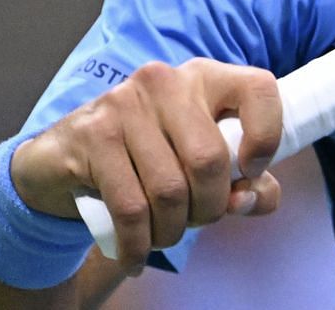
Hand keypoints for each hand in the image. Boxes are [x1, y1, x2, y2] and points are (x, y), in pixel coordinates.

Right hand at [10, 61, 283, 268]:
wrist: (66, 159)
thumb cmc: (152, 158)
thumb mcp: (204, 163)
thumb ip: (247, 183)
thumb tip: (249, 200)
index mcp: (207, 77)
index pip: (259, 88)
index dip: (268, 137)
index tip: (251, 172)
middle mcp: (167, 82)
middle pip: (209, 160)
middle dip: (210, 208)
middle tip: (197, 221)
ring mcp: (125, 104)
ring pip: (169, 189)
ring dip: (173, 230)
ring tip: (165, 237)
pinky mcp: (92, 135)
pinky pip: (130, 206)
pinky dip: (138, 243)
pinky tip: (135, 257)